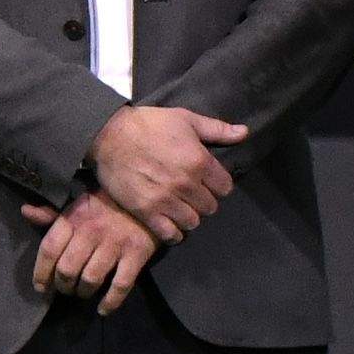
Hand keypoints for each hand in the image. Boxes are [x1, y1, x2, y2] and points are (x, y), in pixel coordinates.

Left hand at [32, 195, 153, 312]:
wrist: (149, 199)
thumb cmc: (109, 204)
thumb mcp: (79, 204)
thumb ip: (53, 214)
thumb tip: (26, 212)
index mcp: (75, 218)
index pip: (49, 248)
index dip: (41, 272)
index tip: (40, 287)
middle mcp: (92, 231)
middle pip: (67, 269)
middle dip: (63, 286)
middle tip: (65, 290)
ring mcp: (115, 244)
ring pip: (90, 279)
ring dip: (83, 292)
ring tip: (82, 293)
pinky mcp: (137, 254)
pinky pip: (120, 285)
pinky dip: (110, 302)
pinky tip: (103, 309)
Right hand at [87, 102, 248, 239]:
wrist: (109, 135)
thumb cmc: (149, 124)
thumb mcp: (186, 118)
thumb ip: (217, 129)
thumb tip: (244, 133)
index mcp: (199, 161)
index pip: (225, 187)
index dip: (218, 185)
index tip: (208, 182)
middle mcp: (186, 184)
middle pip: (210, 207)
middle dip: (204, 200)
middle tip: (192, 195)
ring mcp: (166, 200)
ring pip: (193, 222)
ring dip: (189, 216)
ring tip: (181, 208)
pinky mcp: (147, 212)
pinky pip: (170, 234)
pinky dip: (173, 232)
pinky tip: (170, 223)